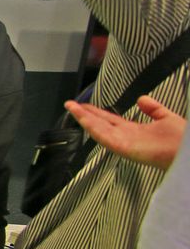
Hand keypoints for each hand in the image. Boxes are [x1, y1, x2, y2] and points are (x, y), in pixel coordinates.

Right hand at [66, 96, 183, 170]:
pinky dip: (91, 126)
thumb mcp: (166, 117)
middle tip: (70, 104)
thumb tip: (141, 98)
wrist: (186, 150)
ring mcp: (122, 143)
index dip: (97, 112)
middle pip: (100, 123)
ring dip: (84, 118)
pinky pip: (104, 136)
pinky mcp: (123, 147)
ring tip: (71, 107)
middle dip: (85, 114)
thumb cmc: (180, 139)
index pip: (111, 120)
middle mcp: (125, 137)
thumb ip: (153, 109)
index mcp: (135, 131)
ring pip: (98, 129)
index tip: (85, 105)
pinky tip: (82, 118)